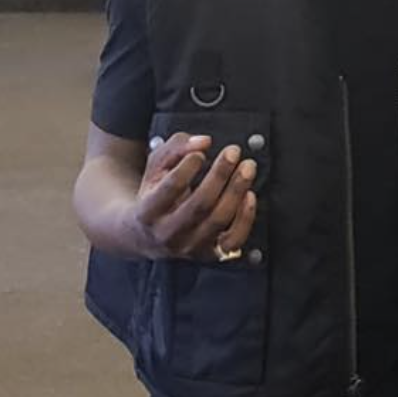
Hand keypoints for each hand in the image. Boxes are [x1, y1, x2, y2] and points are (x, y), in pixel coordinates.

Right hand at [131, 133, 257, 261]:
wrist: (148, 235)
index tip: (200, 153)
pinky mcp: (209, 254)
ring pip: (218, 220)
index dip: (187, 168)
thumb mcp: (156, 166)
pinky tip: (250, 194)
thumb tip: (204, 142)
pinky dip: (245, 218)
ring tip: (248, 167)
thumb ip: (176, 147)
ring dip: (236, 191)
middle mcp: (168, 234)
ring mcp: (190, 247)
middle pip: (199, 205)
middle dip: (219, 175)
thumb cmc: (155, 193)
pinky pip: (233, 240)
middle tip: (233, 151)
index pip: (169, 188)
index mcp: (147, 212)